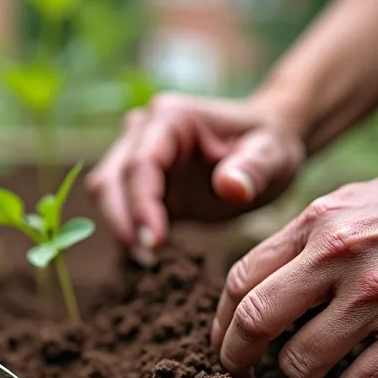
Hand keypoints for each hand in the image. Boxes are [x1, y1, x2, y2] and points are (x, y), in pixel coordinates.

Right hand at [86, 92, 305, 254]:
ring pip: (106, 191)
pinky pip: (118, 206)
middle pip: (112, 178)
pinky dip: (127, 230)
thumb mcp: (272, 156)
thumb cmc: (269, 146)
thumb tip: (229, 188)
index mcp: (172, 118)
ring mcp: (136, 154)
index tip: (155, 242)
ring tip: (150, 259)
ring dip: (120, 226)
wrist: (265, 147)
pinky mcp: (140, 182)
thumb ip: (252, 170)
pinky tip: (152, 255)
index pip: (141, 163)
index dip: (141, 204)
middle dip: (123, 220)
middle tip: (149, 258)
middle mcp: (144, 131)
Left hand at [210, 152, 377, 377]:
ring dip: (300, 377)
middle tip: (240, 377)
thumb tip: (262, 287)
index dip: (220, 321)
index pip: (240, 280)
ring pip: (301, 362)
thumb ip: (307, 240)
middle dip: (236, 359)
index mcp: (319, 223)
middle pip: (253, 321)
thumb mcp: (357, 201)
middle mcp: (340, 257)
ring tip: (315, 372)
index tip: (223, 343)